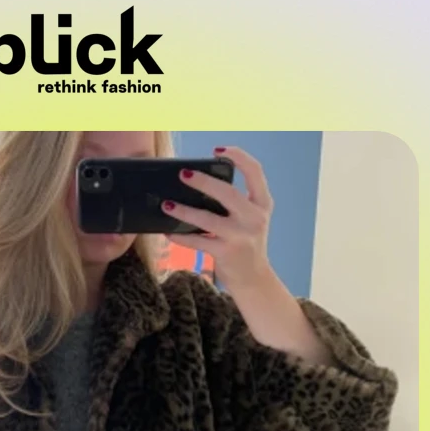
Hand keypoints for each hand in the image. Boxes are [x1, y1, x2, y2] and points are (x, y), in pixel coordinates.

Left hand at [163, 145, 333, 366]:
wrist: (254, 280)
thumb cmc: (246, 244)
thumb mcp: (250, 220)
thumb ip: (235, 203)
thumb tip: (200, 184)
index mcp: (262, 204)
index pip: (255, 172)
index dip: (238, 157)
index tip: (218, 150)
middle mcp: (254, 218)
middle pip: (228, 193)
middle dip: (204, 182)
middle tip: (184, 174)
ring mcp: (241, 237)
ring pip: (207, 219)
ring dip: (184, 211)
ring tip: (167, 204)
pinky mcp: (226, 253)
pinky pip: (197, 242)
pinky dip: (180, 237)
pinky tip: (168, 232)